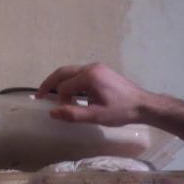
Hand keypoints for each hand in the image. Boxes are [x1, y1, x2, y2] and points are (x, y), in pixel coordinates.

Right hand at [36, 63, 152, 125]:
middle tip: (39, 95)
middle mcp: (91, 67)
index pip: (64, 86)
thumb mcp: (97, 116)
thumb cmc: (121, 111)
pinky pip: (79, 74)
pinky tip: (72, 93)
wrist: (144, 105)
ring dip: (60, 83)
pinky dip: (70, 82)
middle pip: (62, 72)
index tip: (63, 111)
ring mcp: (96, 68)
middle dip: (49, 83)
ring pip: (70, 72)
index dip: (61, 100)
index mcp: (89, 76)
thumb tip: (52, 113)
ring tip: (53, 95)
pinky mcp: (101, 71)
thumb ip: (73, 114)